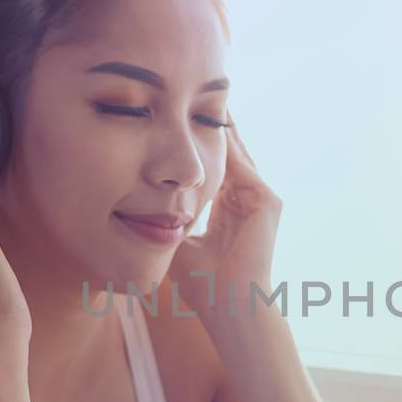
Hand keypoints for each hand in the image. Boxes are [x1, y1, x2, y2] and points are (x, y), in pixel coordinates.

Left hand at [171, 110, 281, 317]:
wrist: (230, 306)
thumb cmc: (203, 286)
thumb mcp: (178, 243)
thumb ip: (166, 220)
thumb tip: (134, 205)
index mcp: (228, 213)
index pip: (213, 170)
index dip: (196, 147)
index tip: (175, 124)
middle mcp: (247, 202)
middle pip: (227, 155)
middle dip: (208, 129)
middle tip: (189, 95)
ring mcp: (260, 200)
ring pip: (235, 154)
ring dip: (217, 128)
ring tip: (200, 98)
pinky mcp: (267, 202)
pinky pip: (242, 164)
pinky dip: (226, 143)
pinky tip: (207, 121)